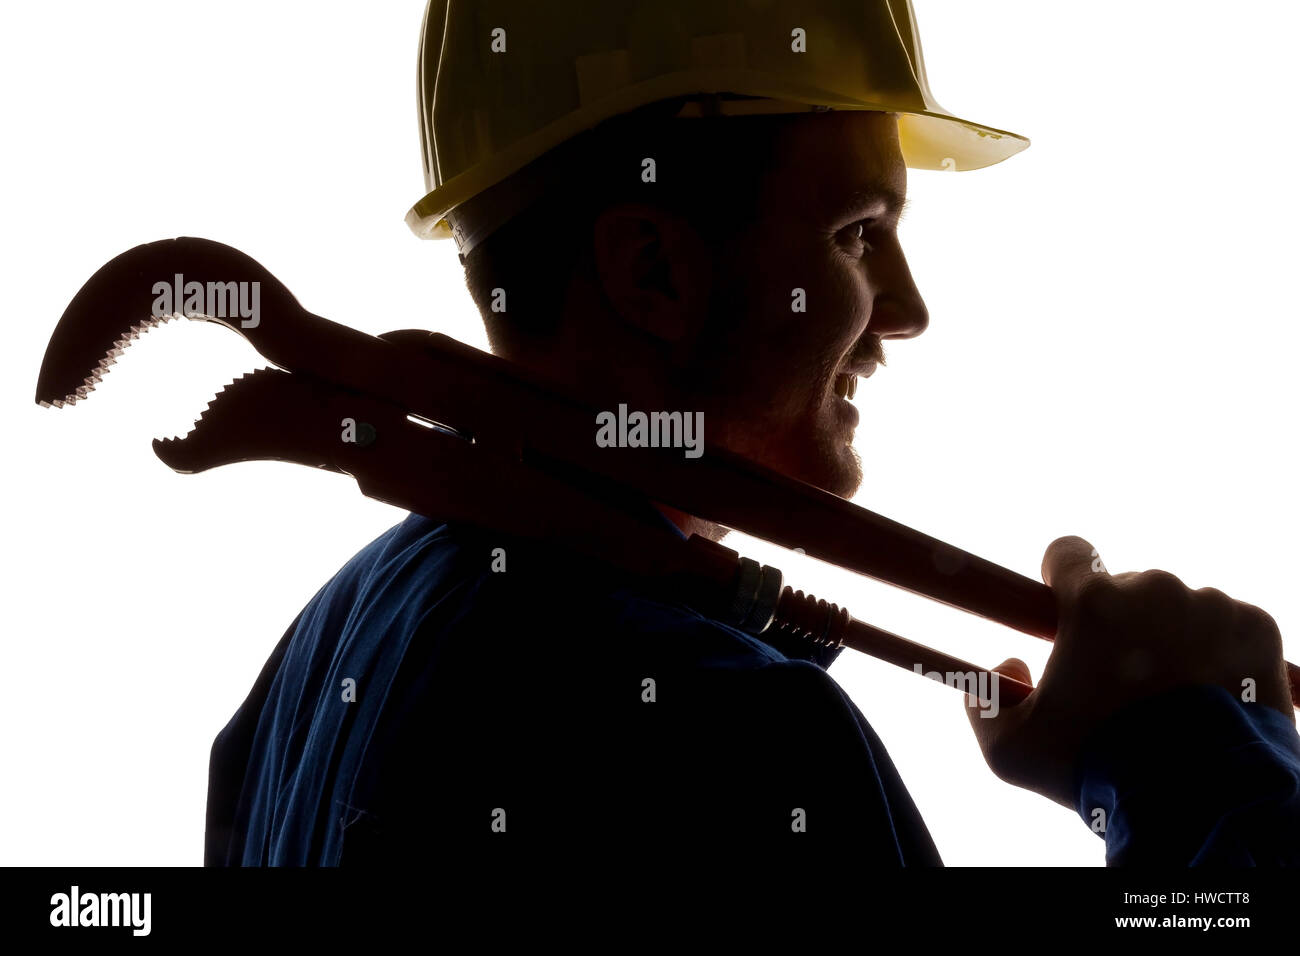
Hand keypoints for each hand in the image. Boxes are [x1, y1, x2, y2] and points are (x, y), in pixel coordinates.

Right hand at [964, 535, 1293, 808]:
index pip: (1068, 551)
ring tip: (1172, 696)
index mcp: (1094, 602)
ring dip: (1171, 637)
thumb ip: (983, 700)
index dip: (1062, 579)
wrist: (1202, 802)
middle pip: (1128, 588)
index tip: (1067, 611)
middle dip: (1122, 624)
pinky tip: (1210, 694)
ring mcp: (1213, 605)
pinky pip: (1229, 625)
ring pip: (1180, 607)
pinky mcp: (1258, 629)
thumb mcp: (1012, 750)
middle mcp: (1155, 589)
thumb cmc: (1102, 770)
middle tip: (1123, 679)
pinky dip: (1219, 652)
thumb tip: (1006, 666)